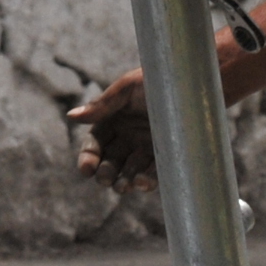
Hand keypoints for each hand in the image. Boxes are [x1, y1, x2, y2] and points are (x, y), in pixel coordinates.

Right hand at [68, 70, 157, 192]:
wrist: (194, 80)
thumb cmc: (159, 78)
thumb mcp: (128, 88)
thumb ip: (102, 105)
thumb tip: (71, 116)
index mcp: (114, 119)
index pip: (95, 143)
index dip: (89, 157)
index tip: (87, 169)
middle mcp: (128, 135)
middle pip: (110, 161)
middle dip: (105, 173)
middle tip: (105, 179)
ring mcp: (148, 146)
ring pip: (130, 171)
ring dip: (124, 182)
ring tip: (124, 186)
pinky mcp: (167, 154)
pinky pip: (154, 172)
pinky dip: (146, 181)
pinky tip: (142, 184)